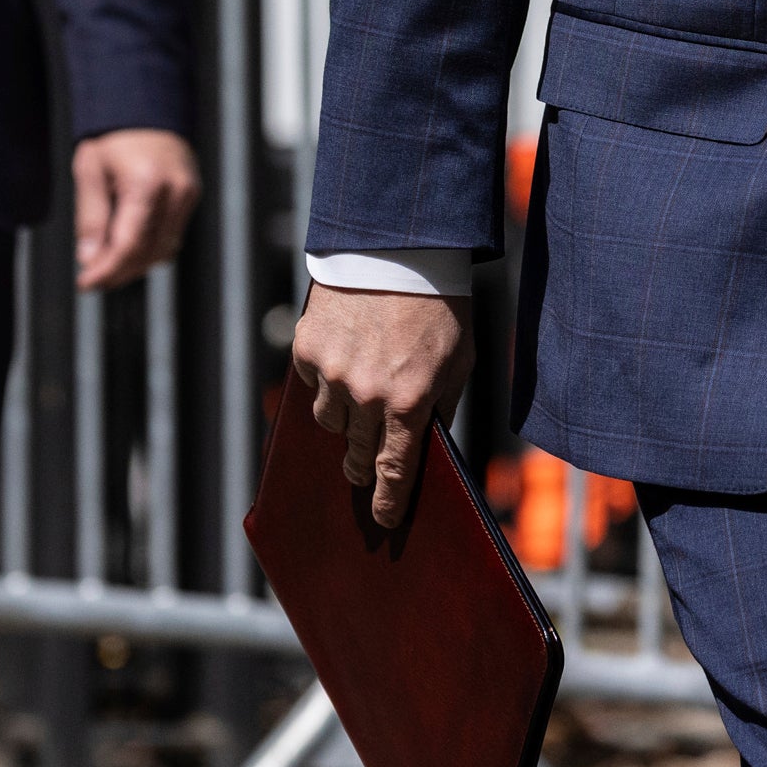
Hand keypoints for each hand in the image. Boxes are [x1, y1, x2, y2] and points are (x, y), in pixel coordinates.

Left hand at [72, 129, 200, 289]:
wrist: (145, 105)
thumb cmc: (115, 134)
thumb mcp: (90, 170)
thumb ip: (91, 217)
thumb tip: (91, 258)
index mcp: (146, 182)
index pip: (128, 245)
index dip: (106, 270)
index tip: (87, 283)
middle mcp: (174, 191)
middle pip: (148, 253)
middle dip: (119, 272)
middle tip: (93, 277)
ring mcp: (188, 194)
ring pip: (163, 250)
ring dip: (135, 264)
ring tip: (108, 263)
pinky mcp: (191, 196)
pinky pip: (172, 236)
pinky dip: (150, 248)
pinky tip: (128, 247)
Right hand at [287, 284, 471, 529]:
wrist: (399, 246)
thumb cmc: (439, 304)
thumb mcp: (458, 360)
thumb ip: (441, 406)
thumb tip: (425, 445)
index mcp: (410, 402)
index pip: (393, 472)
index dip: (388, 502)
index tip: (385, 520)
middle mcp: (366, 395)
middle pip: (356, 454)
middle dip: (361, 464)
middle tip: (361, 467)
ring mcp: (331, 373)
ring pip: (329, 422)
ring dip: (344, 417)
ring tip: (360, 392)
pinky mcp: (307, 348)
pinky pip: (312, 384)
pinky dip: (326, 379)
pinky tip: (345, 355)